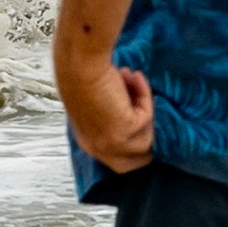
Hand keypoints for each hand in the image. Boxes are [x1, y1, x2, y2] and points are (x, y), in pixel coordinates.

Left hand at [62, 59, 157, 175]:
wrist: (80, 64)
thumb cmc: (84, 77)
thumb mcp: (101, 104)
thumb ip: (116, 116)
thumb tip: (139, 114)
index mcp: (88, 143)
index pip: (118, 159)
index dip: (133, 139)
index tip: (139, 112)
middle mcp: (98, 149)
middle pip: (136, 161)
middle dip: (147, 135)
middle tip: (146, 108)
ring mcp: (111, 144)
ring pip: (147, 141)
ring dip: (145, 109)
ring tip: (133, 81)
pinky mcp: (125, 132)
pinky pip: (147, 117)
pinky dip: (144, 94)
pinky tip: (133, 76)